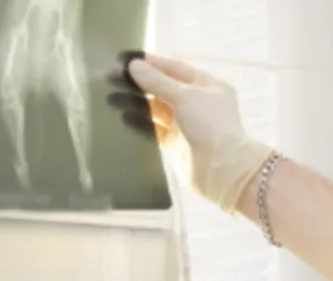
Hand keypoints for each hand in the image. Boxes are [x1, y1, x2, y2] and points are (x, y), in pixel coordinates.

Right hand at [125, 54, 276, 212]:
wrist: (222, 170)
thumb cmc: (209, 125)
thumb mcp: (185, 96)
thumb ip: (158, 81)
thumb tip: (134, 65)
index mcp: (207, 86)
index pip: (175, 68)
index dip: (151, 62)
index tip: (125, 58)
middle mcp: (197, 103)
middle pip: (164, 88)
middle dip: (140, 83)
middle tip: (112, 77)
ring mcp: (186, 124)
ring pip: (157, 109)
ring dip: (136, 102)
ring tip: (111, 97)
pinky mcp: (175, 144)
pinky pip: (154, 129)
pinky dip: (140, 122)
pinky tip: (122, 116)